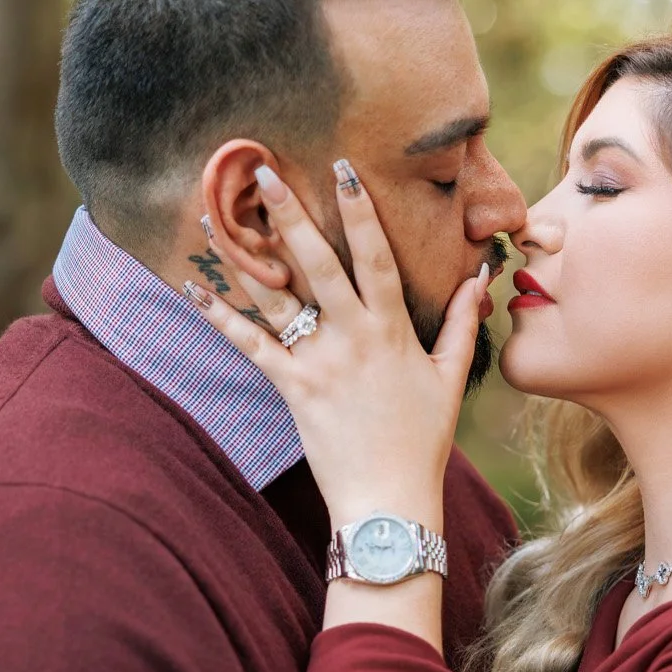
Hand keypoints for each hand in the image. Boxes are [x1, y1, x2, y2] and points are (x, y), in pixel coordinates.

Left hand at [184, 162, 488, 529]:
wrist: (389, 500)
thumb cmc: (422, 441)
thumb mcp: (450, 378)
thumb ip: (459, 323)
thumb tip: (478, 277)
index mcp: (393, 330)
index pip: (377, 258)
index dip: (360, 213)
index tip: (343, 170)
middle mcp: (354, 338)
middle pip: (318, 265)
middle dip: (291, 215)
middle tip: (266, 171)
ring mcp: (320, 363)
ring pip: (278, 299)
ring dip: (244, 256)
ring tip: (215, 217)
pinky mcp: (293, 390)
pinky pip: (250, 347)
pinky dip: (221, 318)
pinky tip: (193, 289)